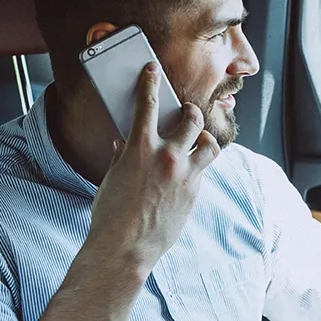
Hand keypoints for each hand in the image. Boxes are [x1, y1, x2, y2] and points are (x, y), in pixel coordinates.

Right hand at [84, 62, 218, 276]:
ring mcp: (185, 176)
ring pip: (209, 146)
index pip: (148, 104)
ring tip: (198, 141)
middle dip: (190, 111)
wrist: (124, 249)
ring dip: (205, 139)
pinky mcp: (194, 194)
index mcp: (140, 148)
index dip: (150, 82)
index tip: (152, 71)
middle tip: (187, 112)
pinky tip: (186, 173)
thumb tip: (124, 144)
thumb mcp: (112, 178)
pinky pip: (201, 173)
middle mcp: (167, 157)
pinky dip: (195, 168)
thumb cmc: (110, 214)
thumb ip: (122, 156)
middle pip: (191, 120)